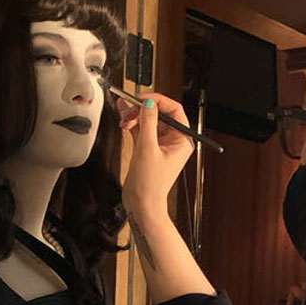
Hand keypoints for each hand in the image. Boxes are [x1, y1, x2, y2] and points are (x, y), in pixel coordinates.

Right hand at [119, 94, 193, 218]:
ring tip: (123, 116)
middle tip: (129, 109)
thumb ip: (147, 123)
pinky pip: (141, 130)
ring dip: (135, 117)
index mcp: (182, 140)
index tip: (142, 99)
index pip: (174, 110)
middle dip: (143, 110)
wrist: (141, 205)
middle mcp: (173, 141)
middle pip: (160, 114)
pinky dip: (132, 125)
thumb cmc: (150, 185)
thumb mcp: (148, 149)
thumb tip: (148, 104)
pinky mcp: (148, 150)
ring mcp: (160, 145)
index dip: (158, 101)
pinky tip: (123, 121)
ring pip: (149, 121)